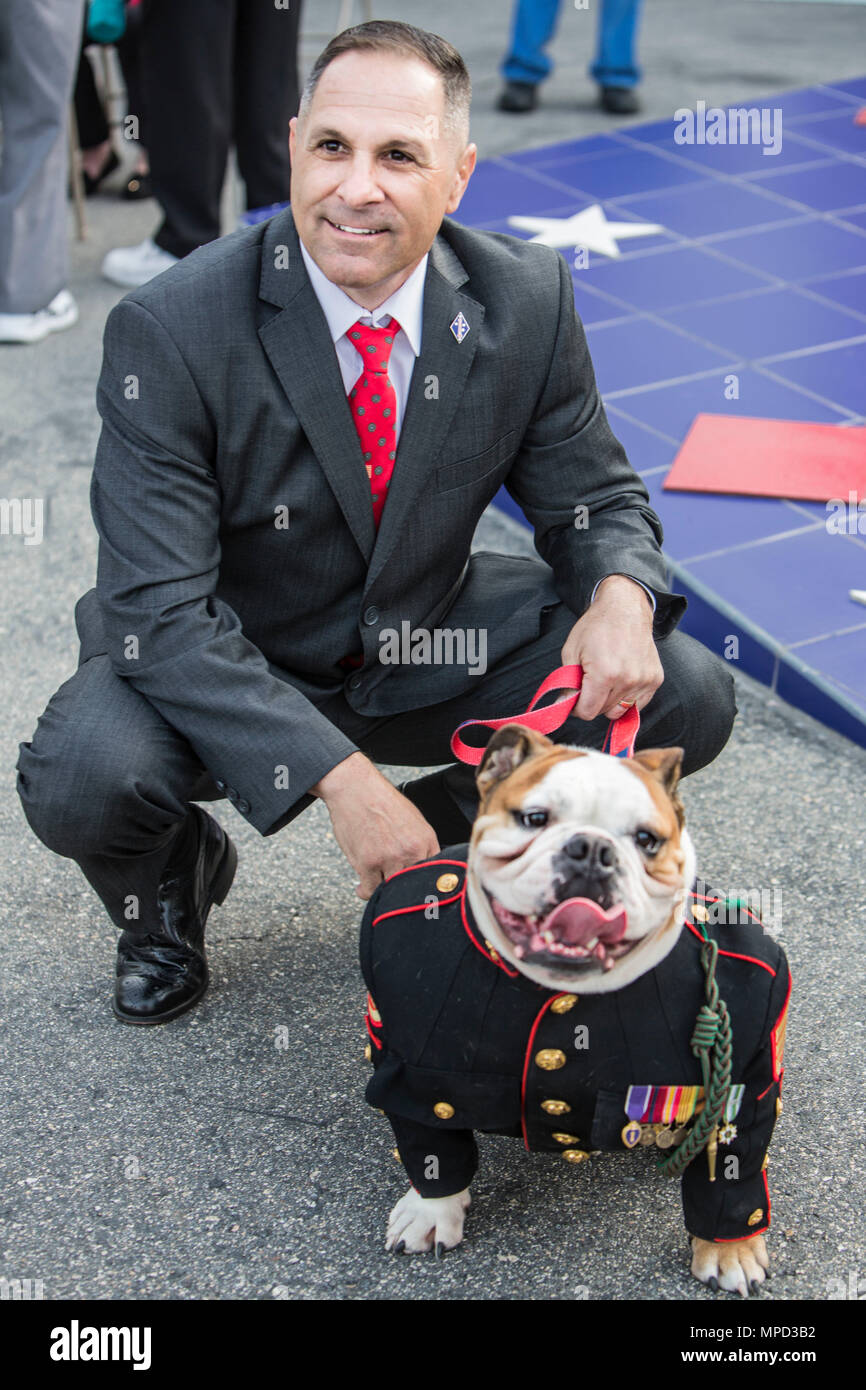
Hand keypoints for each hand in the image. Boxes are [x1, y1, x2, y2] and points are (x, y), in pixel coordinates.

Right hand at [312, 753, 439, 898]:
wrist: (356, 789)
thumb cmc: (382, 802)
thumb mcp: (413, 820)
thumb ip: (421, 845)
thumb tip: (424, 868)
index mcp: (426, 840)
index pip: (435, 875)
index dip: (427, 887)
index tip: (421, 894)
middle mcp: (412, 851)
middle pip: (414, 887)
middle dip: (405, 893)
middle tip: (397, 895)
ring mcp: (389, 858)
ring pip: (392, 892)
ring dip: (384, 892)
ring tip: (378, 887)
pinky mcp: (368, 863)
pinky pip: (370, 890)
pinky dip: (365, 892)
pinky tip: (362, 888)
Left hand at [562, 575, 662, 720]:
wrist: (625, 608)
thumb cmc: (595, 628)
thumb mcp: (571, 652)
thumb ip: (567, 684)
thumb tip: (562, 707)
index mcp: (605, 674)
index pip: (587, 712)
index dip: (577, 707)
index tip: (576, 696)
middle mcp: (628, 680)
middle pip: (604, 712)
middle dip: (593, 701)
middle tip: (590, 680)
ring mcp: (644, 680)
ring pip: (620, 710)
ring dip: (610, 700)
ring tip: (606, 677)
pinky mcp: (655, 679)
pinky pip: (637, 703)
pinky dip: (626, 697)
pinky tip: (621, 678)